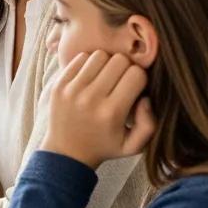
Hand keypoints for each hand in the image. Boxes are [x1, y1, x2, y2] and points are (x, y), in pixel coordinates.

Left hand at [42, 51, 156, 169]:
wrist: (66, 151)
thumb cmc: (104, 146)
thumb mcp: (134, 145)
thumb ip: (149, 124)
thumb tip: (146, 99)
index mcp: (111, 113)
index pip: (136, 74)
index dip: (140, 78)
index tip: (135, 88)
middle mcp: (90, 99)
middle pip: (119, 60)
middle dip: (125, 68)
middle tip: (121, 81)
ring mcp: (72, 89)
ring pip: (100, 55)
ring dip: (107, 63)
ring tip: (106, 78)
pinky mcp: (58, 84)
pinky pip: (80, 58)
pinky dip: (89, 63)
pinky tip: (91, 77)